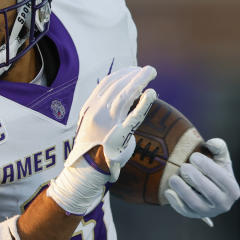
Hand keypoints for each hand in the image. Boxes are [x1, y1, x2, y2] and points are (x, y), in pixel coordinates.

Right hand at [66, 66, 157, 180]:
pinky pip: (134, 116)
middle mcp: (97, 112)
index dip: (122, 74)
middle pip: (117, 85)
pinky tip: (152, 93)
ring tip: (151, 72)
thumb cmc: (93, 148)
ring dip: (139, 80)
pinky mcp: (120, 135)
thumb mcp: (91, 125)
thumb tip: (120, 100)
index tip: (134, 70)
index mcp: (90, 108)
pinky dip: (144, 103)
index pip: (106, 84)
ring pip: (125, 95)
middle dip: (133, 74)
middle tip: (148, 70)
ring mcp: (108, 123)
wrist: (87, 169)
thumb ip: (102, 112)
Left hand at [163, 138, 239, 222]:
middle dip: (196, 178)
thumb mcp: (220, 157)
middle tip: (183, 166)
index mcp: (232, 190)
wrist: (203, 185)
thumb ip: (219, 147)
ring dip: (183, 191)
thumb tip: (211, 143)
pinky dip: (176, 202)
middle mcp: (224, 204)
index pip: (222, 178)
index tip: (194, 156)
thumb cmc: (213, 169)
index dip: (207, 167)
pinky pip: (184, 211)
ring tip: (173, 178)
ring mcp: (208, 212)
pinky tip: (168, 191)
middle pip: (210, 193)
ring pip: (196, 204)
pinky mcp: (194, 215)